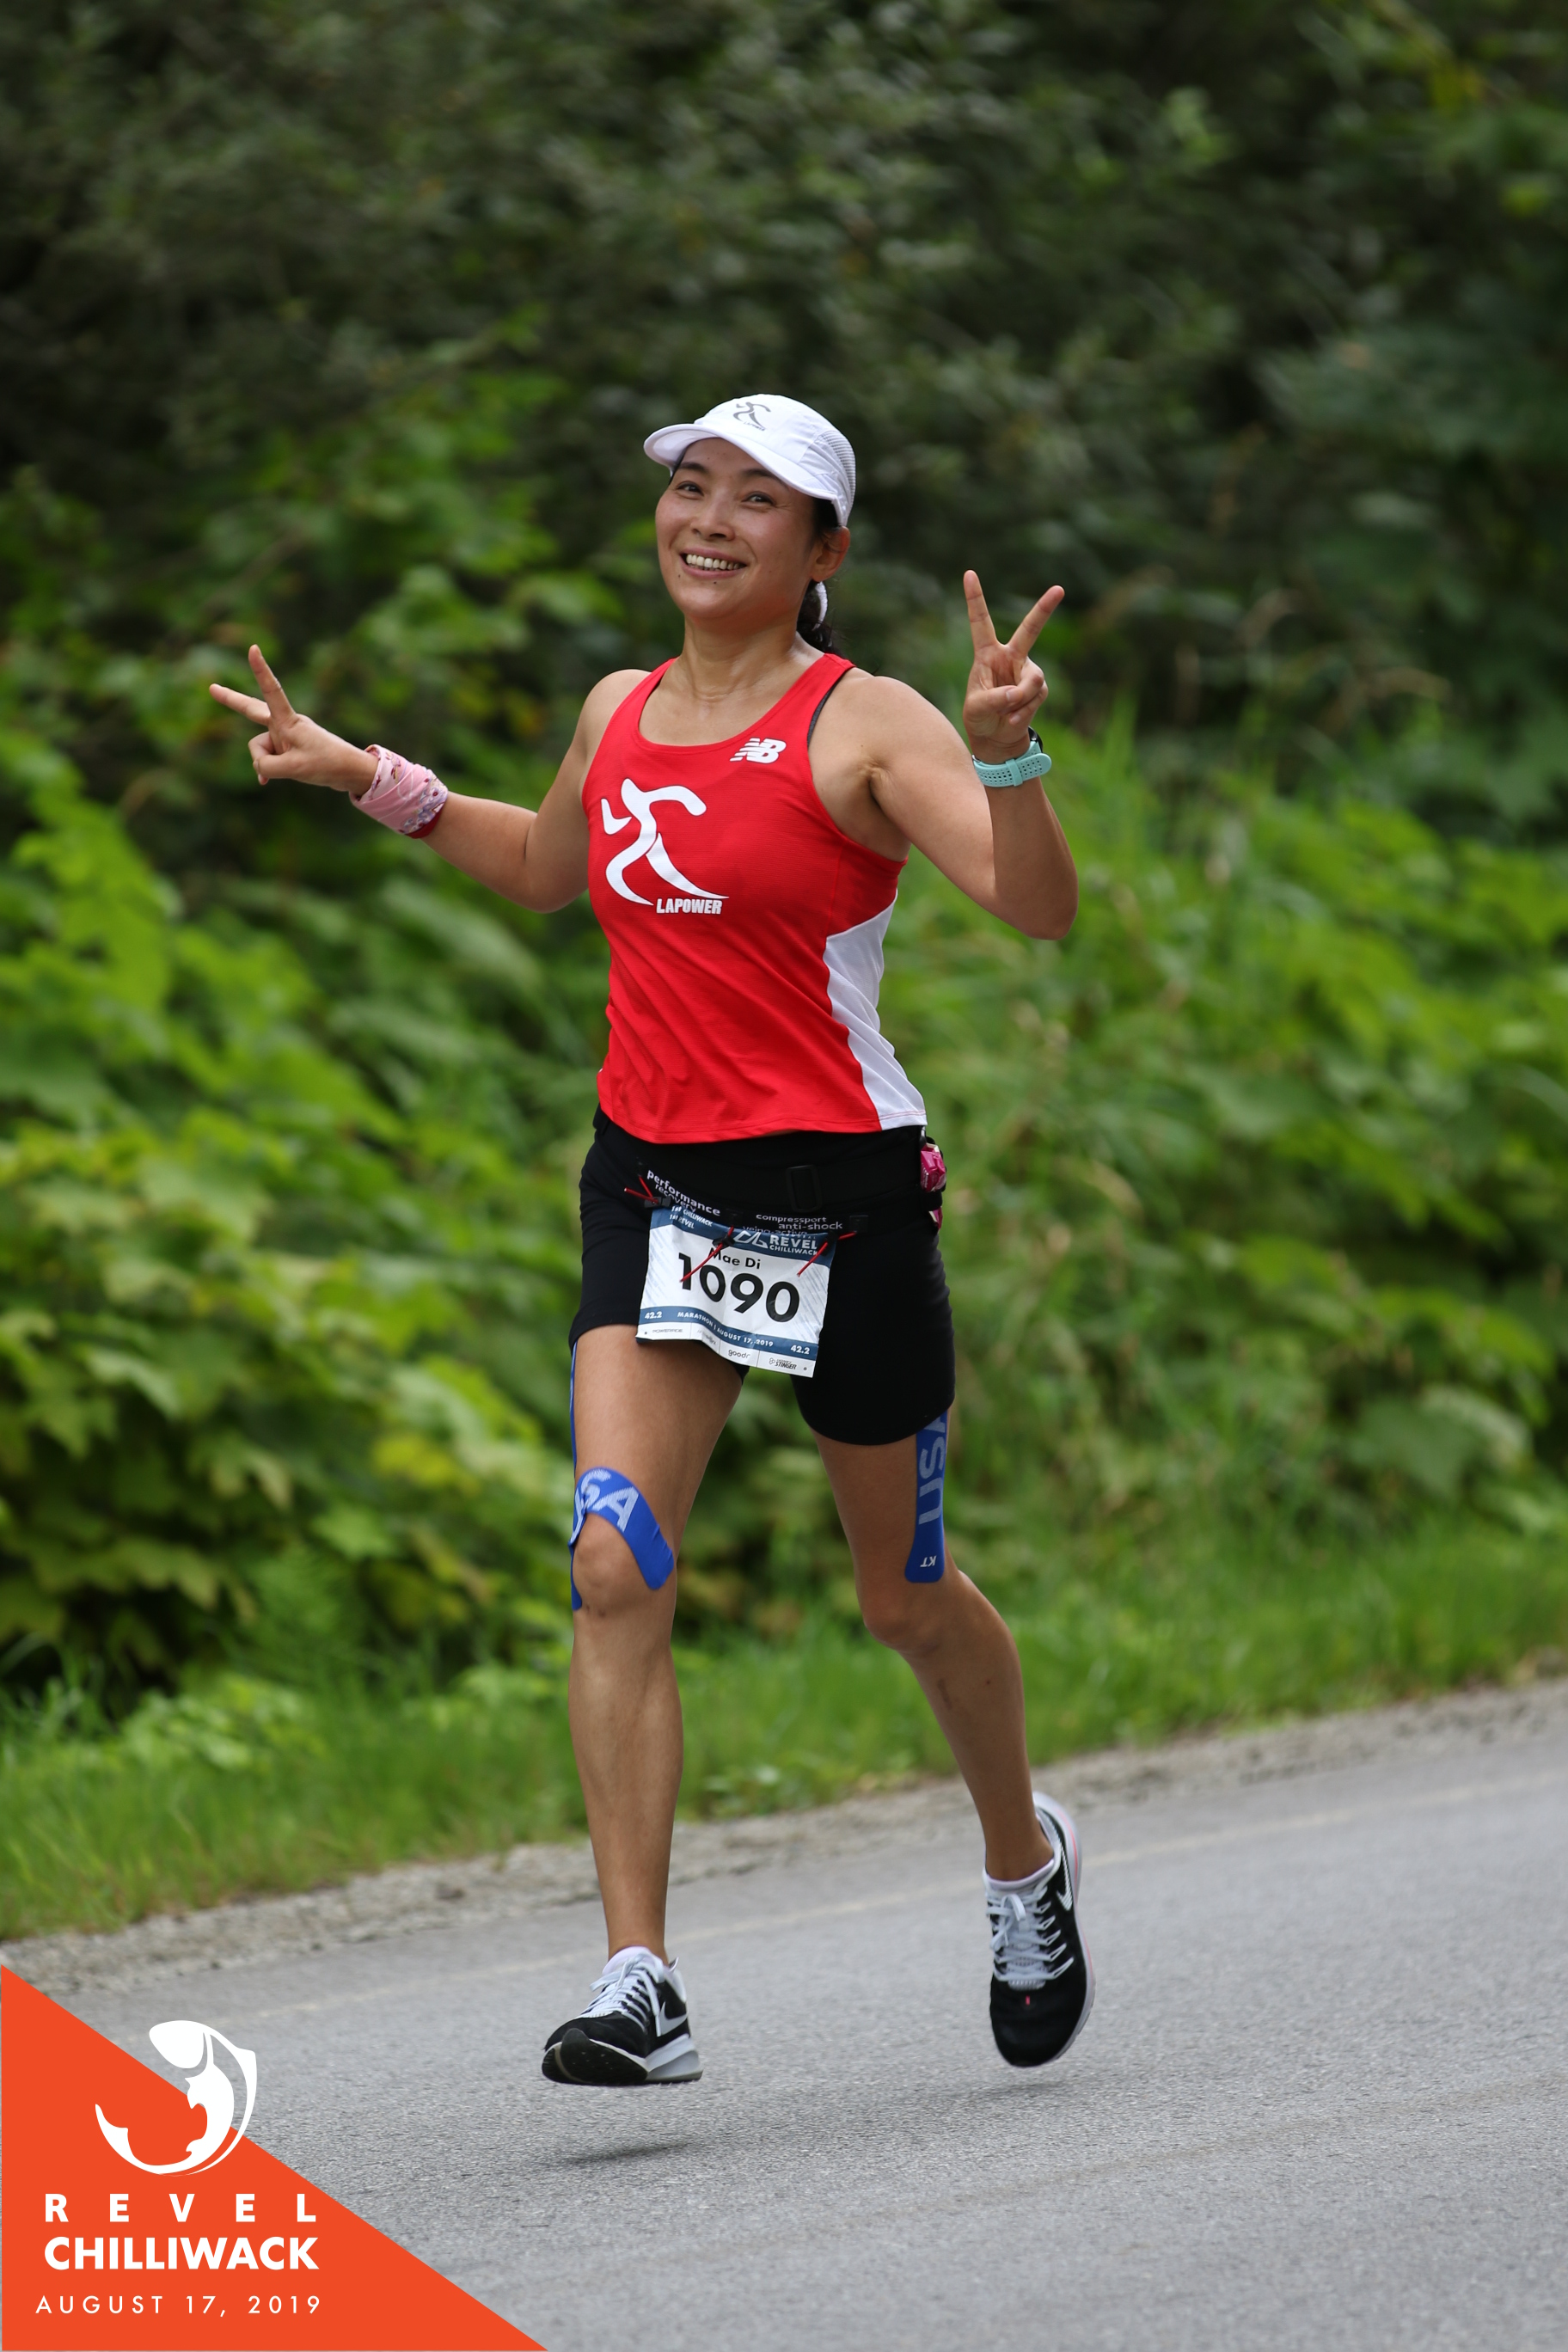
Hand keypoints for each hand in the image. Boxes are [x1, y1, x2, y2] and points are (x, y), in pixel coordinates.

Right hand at [207, 645, 375, 794]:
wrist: (349, 772)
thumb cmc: (325, 765)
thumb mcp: (293, 769)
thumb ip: (266, 766)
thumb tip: (259, 767)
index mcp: (288, 721)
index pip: (271, 691)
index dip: (261, 669)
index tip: (253, 649)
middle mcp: (284, 725)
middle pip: (251, 711)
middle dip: (231, 701)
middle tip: (212, 688)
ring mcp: (285, 737)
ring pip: (260, 750)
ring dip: (267, 764)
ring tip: (291, 769)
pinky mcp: (288, 749)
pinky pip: (268, 760)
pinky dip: (267, 769)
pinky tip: (266, 781)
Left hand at [961, 572, 1063, 760]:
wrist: (996, 738)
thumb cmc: (979, 717)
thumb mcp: (976, 708)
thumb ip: (994, 698)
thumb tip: (1017, 692)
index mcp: (986, 654)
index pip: (980, 622)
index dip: (975, 598)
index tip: (968, 574)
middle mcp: (1009, 657)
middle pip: (1030, 629)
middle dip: (1044, 609)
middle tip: (1059, 589)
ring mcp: (1026, 672)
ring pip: (1033, 678)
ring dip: (1021, 697)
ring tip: (1008, 711)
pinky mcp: (1038, 689)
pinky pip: (1036, 696)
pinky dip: (1024, 711)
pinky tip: (1012, 719)